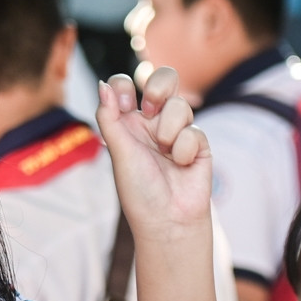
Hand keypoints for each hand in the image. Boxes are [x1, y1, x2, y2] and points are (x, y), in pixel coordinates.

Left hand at [97, 69, 210, 239]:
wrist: (168, 220)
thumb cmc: (139, 191)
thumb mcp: (118, 151)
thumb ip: (109, 116)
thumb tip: (102, 84)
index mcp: (127, 124)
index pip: (125, 86)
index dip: (125, 86)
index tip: (126, 105)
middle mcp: (152, 125)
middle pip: (163, 80)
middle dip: (159, 85)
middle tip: (151, 106)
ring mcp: (177, 132)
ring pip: (179, 104)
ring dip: (169, 128)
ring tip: (166, 153)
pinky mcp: (198, 144)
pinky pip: (194, 130)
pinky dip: (184, 149)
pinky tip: (181, 165)